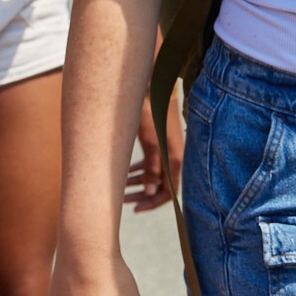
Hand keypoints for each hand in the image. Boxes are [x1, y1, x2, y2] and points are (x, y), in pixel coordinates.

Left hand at [122, 92, 180, 211]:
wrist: (152, 86)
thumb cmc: (150, 112)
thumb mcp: (150, 142)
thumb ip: (152, 169)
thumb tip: (151, 193)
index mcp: (175, 160)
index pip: (168, 194)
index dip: (152, 203)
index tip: (134, 209)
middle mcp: (173, 157)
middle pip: (161, 187)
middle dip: (142, 195)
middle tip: (123, 200)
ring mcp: (167, 150)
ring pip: (154, 175)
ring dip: (139, 183)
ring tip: (121, 188)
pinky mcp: (159, 142)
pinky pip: (152, 164)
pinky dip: (140, 170)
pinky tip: (126, 172)